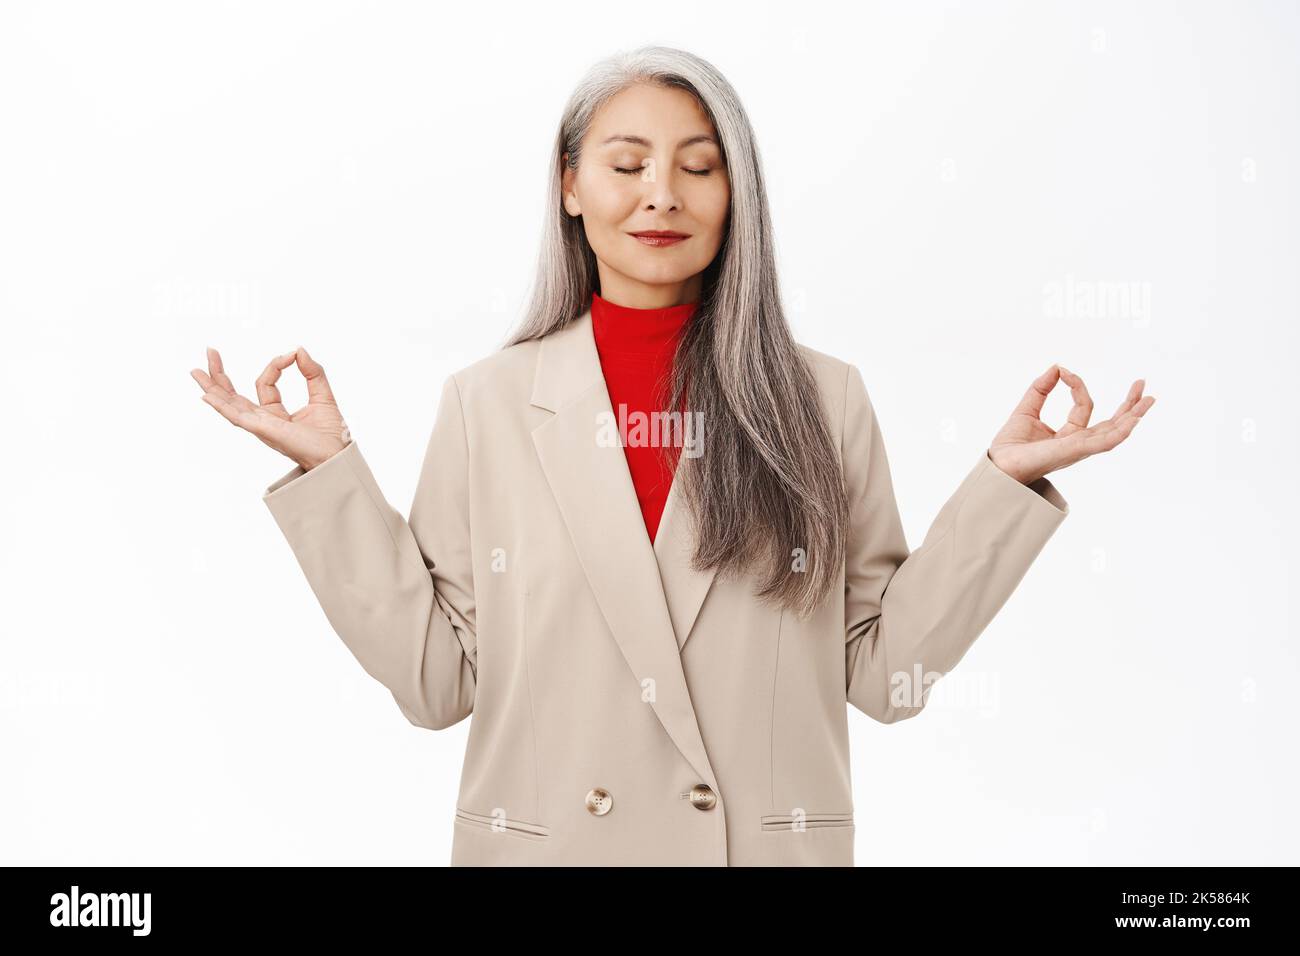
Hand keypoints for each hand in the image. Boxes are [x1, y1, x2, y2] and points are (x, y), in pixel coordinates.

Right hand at [191, 346, 350, 470]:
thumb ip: (312, 372)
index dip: (276, 364)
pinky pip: (238, 418)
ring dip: (213, 387)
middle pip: (234, 395)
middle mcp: (264, 420)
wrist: (337, 456)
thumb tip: (299, 350)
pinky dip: (222, 407)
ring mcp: (261, 427)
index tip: (291, 355)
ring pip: (230, 405)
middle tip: (209, 352)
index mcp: (275, 413)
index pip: (265, 382)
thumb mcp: (322, 395)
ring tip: (196, 371)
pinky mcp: (264, 431)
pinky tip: (207, 397)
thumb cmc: (331, 435)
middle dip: (220, 374)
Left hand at [987, 364, 1154, 484]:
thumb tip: (1056, 367)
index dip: (1076, 385)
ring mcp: (1079, 448)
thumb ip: (1040, 389)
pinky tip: (1134, 420)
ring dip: (1133, 416)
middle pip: (1111, 423)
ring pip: (1114, 432)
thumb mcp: (1026, 409)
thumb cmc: (1009, 447)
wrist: (998, 467)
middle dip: (1128, 405)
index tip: (1063, 370)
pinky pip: (1104, 442)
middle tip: (1142, 384)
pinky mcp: (1075, 451)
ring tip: (1149, 399)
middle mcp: (1078, 443)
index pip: (1084, 406)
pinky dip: (1121, 431)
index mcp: (1069, 435)